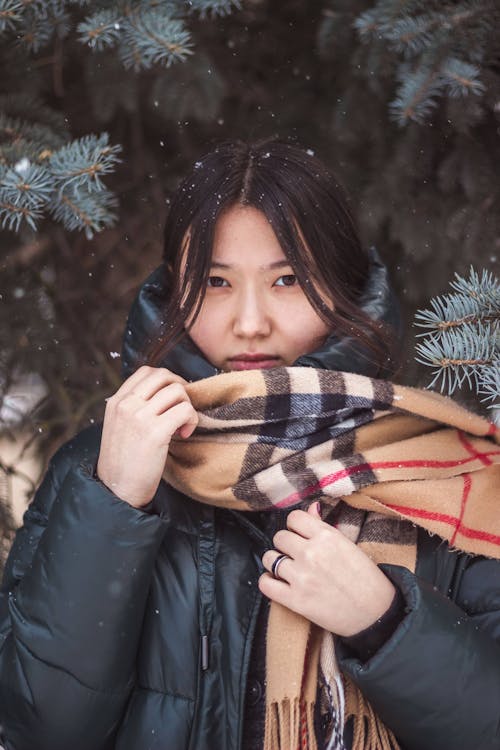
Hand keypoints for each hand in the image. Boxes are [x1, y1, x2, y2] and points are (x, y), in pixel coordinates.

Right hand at [97, 365, 197, 507]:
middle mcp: (126, 405)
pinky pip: (185, 411)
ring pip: (177, 391)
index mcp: (117, 401)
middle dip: (180, 389)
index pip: (147, 371)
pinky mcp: (155, 432)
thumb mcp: (119, 426)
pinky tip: (184, 434)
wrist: (117, 491)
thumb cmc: (123, 462)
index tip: (172, 399)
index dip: (167, 380)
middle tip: (181, 410)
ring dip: (187, 406)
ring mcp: (140, 417)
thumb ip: (134, 407)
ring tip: (182, 426)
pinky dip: (191, 420)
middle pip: (164, 376)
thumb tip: (164, 392)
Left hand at [259, 503, 395, 636]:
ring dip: (275, 562)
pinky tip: (278, 583)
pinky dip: (268, 582)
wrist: (376, 614)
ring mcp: (301, 577)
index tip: (300, 536)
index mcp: (327, 536)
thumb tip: (310, 507)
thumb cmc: (365, 578)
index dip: (295, 527)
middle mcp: (311, 553)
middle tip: (296, 555)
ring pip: (269, 558)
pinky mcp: (295, 600)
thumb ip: (323, 526)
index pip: (294, 518)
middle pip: (279, 537)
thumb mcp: (347, 545)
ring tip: (287, 569)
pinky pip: (265, 584)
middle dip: (285, 545)